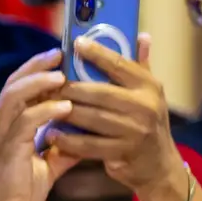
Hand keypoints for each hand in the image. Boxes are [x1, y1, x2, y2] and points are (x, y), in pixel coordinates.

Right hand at [0, 49, 76, 200]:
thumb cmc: (22, 187)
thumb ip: (65, 146)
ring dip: (39, 83)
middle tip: (61, 54)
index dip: (36, 68)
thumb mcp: (49, 161)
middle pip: (14, 81)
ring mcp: (0, 133)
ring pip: (15, 95)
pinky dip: (46, 111)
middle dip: (37, 65)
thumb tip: (87, 135)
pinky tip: (65, 107)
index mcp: (7, 121)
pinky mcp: (7, 146)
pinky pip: (26, 121)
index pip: (18, 84)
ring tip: (63, 76)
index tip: (59, 56)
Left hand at [52, 33, 187, 200]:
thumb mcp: (149, 93)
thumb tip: (142, 35)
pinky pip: (88, 144)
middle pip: (98, 92)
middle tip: (46, 82)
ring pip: (90, 117)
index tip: (76, 43)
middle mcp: (144, 106)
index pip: (120, 65)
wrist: (158, 165)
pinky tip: (51, 134)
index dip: (98, 53)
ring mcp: (134, 131)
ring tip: (43, 105)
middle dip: (69, 87)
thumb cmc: (147, 122)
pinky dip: (68, 139)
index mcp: (149, 87)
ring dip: (63, 112)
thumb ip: (141, 65)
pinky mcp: (122, 152)